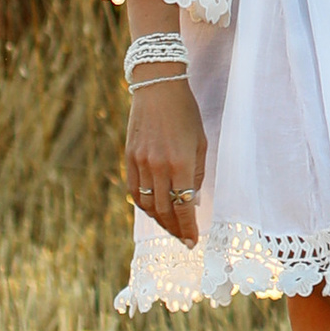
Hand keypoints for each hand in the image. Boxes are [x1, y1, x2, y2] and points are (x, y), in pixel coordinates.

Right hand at [123, 78, 206, 247]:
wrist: (158, 88)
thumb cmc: (186, 114)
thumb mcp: (200, 143)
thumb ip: (196, 174)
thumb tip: (192, 201)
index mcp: (181, 162)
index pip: (183, 206)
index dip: (188, 227)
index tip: (192, 242)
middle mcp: (158, 166)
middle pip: (164, 210)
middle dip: (175, 229)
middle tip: (183, 239)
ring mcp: (140, 163)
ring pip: (146, 204)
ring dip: (159, 220)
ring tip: (171, 227)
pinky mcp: (129, 158)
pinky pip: (134, 191)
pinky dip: (143, 205)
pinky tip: (153, 211)